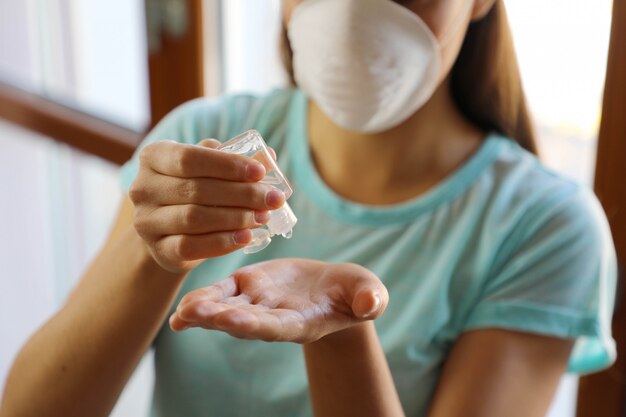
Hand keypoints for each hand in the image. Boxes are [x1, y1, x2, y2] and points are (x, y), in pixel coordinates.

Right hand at [129, 139, 284, 273]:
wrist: (169, 232)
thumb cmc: (194, 191)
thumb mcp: (209, 170)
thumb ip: (234, 160)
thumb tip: (269, 155)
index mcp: (154, 156)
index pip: (189, 158)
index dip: (227, 165)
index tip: (260, 173)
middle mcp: (143, 188)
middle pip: (196, 189)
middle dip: (241, 194)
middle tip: (273, 198)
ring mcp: (147, 221)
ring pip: (194, 218)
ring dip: (235, 218)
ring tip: (263, 217)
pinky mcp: (158, 250)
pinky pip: (192, 246)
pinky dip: (222, 242)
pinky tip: (246, 237)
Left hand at [169, 259, 388, 342]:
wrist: (334, 289)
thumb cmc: (354, 293)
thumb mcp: (368, 293)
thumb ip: (369, 299)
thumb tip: (371, 305)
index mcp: (301, 322)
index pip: (275, 326)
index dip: (254, 324)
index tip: (233, 321)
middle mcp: (273, 317)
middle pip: (243, 321)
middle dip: (219, 318)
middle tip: (192, 315)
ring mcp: (258, 302)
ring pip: (227, 307)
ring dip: (204, 311)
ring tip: (181, 312)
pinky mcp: (248, 285)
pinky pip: (223, 291)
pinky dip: (204, 298)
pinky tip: (182, 308)